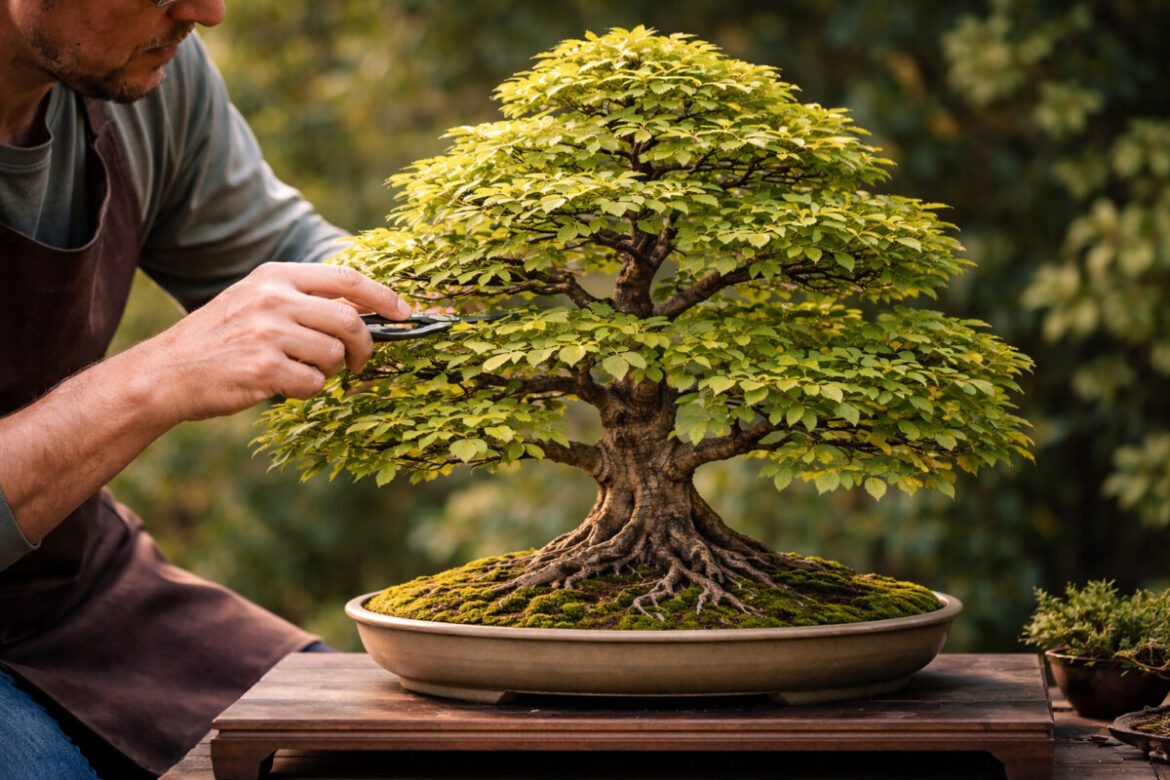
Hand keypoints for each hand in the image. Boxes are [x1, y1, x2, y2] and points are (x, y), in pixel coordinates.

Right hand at [135, 262, 410, 420]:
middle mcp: (273, 298)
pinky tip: (283, 386)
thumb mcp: (256, 301)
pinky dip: (308, 391)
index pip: (347, 279)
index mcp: (275, 275)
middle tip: (361, 364)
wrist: (166, 373)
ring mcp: (268, 333)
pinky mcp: (264, 368)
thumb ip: (304, 300)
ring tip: (303, 372)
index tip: (405, 313)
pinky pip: (314, 384)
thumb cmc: (220, 340)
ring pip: (335, 355)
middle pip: (350, 321)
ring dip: (331, 372)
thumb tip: (365, 310)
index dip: (384, 297)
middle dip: (367, 347)